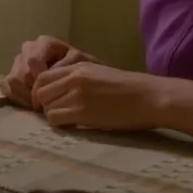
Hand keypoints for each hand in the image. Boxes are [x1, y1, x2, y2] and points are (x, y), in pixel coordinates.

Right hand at [0, 36, 99, 108]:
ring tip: (39, 104)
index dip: (40, 78)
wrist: (81, 76)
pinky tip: (30, 103)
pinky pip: (6, 86)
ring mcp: (18, 62)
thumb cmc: (82, 69)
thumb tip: (49, 73)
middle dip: (33, 89)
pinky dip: (16, 97)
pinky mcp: (12, 75)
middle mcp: (28, 49)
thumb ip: (67, 64)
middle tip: (46, 101)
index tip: (53, 90)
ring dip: (25, 95)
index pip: (33, 60)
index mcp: (44, 43)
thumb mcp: (82, 63)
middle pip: (21, 71)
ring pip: (12, 80)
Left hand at [30, 62, 164, 130]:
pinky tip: (72, 125)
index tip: (47, 101)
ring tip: (68, 120)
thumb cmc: (132, 90)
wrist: (152, 98)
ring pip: (47, 106)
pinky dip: (60, 124)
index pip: (43, 76)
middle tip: (56, 113)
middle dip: (44, 104)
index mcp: (79, 66)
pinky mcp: (83, 112)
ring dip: (53, 115)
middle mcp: (75, 78)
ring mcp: (78, 94)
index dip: (41, 91)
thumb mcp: (101, 75)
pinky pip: (56, 119)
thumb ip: (79, 80)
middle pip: (41, 91)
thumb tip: (61, 93)